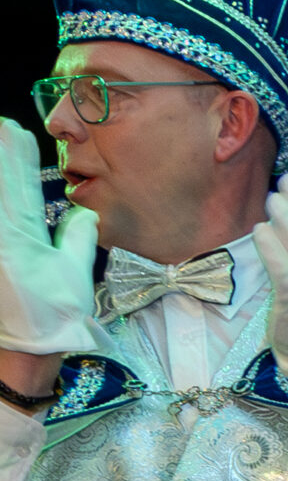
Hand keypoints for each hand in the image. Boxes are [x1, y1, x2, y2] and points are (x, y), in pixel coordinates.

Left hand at [0, 117, 97, 365]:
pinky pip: (0, 227)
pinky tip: (3, 197)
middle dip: (0, 158)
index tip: (11, 130)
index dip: (16, 157)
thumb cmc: (52, 317)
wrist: (21, 350)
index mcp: (25, 237)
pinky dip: (3, 209)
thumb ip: (77, 240)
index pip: (21, 186)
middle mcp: (3, 237)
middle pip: (2, 190)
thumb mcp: (73, 278)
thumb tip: (86, 213)